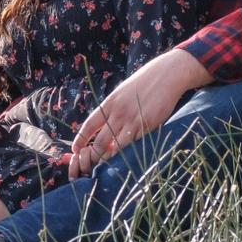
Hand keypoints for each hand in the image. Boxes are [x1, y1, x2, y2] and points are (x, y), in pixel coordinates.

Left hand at [66, 49, 211, 178]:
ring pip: (116, 147)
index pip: (89, 125)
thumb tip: (103, 128)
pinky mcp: (148, 126)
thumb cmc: (143, 84)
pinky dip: (128, 153)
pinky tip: (126, 158)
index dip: (80, 139)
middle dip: (93, 156)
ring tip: (106, 166)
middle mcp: (118, 114)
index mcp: (109, 104)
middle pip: (100, 142)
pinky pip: (135, 144)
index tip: (75, 149)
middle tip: (91, 165)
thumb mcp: (121, 94)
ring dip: (110, 158)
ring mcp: (133, 121)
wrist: (166, 75)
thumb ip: (112, 110)